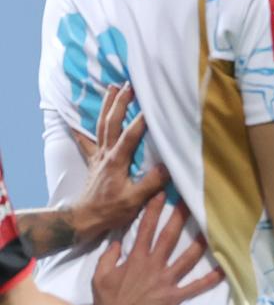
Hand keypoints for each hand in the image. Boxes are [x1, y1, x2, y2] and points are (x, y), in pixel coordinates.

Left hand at [67, 84, 171, 243]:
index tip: (153, 105)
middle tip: (129, 85)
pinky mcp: (94, 161)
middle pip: (111, 123)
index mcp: (117, 161)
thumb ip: (151, 183)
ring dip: (106, 106)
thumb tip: (168, 167)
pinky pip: (86, 141)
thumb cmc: (111, 210)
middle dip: (120, 103)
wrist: (85, 218)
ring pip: (100, 125)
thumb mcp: (135, 199)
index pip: (130, 135)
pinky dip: (80, 129)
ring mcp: (98, 156)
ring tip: (111, 88)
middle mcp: (106, 154)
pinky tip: (75, 121)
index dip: (142, 120)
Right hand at [91, 195, 224, 304]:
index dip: (154, 210)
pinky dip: (210, 280)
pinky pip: (196, 287)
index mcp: (136, 258)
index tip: (162, 195)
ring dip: (200, 244)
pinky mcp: (174, 296)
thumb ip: (109, 256)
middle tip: (190, 203)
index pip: (146, 229)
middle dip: (180, 218)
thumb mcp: (100, 274)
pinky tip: (224, 271)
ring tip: (212, 230)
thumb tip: (117, 241)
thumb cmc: (106, 299)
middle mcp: (154, 266)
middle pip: (170, 237)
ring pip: (188, 258)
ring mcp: (166, 281)